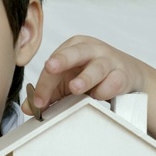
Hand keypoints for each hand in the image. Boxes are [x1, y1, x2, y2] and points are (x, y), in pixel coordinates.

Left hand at [22, 35, 147, 113]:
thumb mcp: (66, 83)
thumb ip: (47, 94)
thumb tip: (28, 108)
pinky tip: (99, 96)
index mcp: (72, 47)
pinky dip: (105, 90)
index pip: (54, 65)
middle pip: (75, 53)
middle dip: (62, 59)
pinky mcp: (123, 74)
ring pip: (97, 67)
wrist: (127, 75)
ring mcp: (109, 60)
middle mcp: (90, 49)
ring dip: (85, 78)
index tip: (38, 102)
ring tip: (75, 87)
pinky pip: (113, 82)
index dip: (43, 84)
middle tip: (50, 67)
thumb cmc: (92, 75)